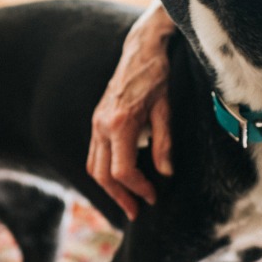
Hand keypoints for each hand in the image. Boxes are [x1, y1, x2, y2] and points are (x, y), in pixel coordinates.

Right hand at [87, 1, 176, 219]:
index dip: (137, 189)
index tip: (153, 197)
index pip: (122, 171)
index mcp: (120, 124)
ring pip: (94, 166)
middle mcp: (102, 125)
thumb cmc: (158, 77)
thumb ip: (164, 143)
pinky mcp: (97, 120)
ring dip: (110, 188)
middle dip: (120, 197)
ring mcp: (96, 122)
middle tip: (137, 212)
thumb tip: (165, 174)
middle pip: (102, 174)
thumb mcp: (167, 110)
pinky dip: (105, 170)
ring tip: (129, 200)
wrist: (142, 49)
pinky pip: (95, 153)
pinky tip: (122, 177)